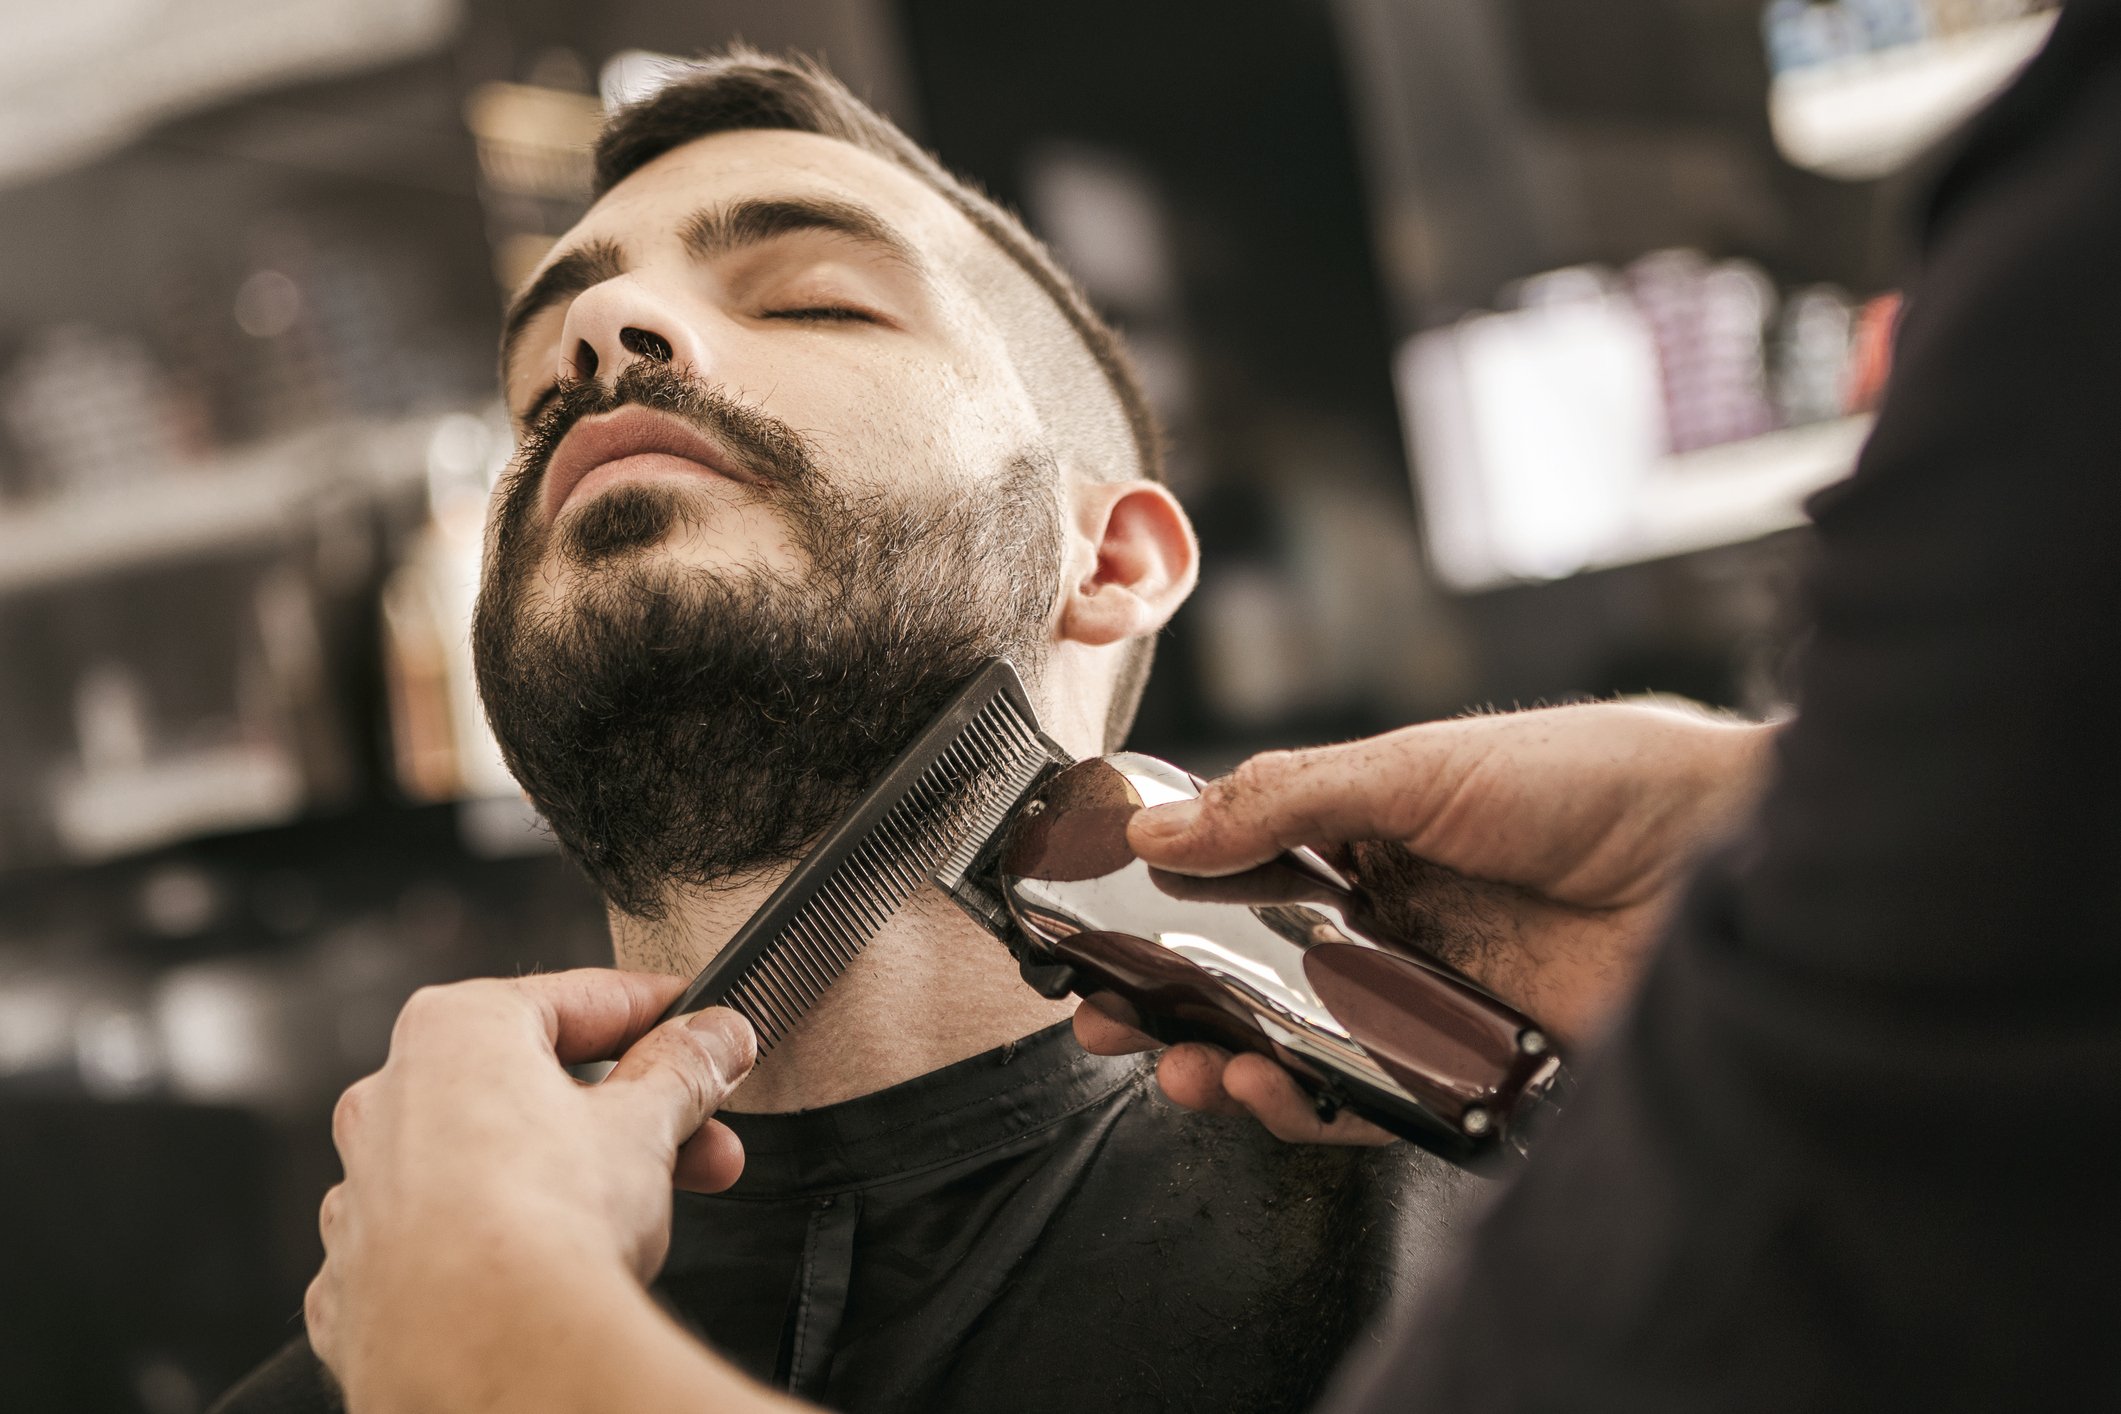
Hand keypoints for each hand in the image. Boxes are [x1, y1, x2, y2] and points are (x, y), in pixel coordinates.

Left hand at [307, 969, 755, 1410]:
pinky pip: (443, 1236)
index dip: (654, 1014)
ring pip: (486, 1159)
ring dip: (567, 1176)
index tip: (697, 1028)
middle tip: (701, 1136)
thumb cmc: (543, 1224)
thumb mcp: (647, 1124)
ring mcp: (366, 1191)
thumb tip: (713, 1039)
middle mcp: (391, 1099)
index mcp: (453, 1032)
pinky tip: (556, 1262)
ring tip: (647, 1210)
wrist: (486, 1358)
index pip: (577, 1000)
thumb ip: (685, 1068)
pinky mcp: (361, 1275)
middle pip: (535, 1085)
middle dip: (633, 1115)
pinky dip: (498, 1239)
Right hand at [1075, 702, 1775, 1141]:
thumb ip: (1286, 797)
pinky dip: (1310, 1106)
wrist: (1737, 852)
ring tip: (1179, 1067)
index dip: (1161, 909)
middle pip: (1253, 976)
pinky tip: (1265, 1090)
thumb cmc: (1596, 778)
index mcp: (1370, 836)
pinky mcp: (1476, 1066)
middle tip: (1107, 1024)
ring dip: (1226, 1063)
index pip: (1237, 878)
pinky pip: (1374, 1099)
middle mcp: (1391, 920)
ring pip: (1300, 1047)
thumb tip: (1157, 826)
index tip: (1094, 933)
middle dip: (1172, 1005)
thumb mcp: (1421, 765)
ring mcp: (1429, 996)